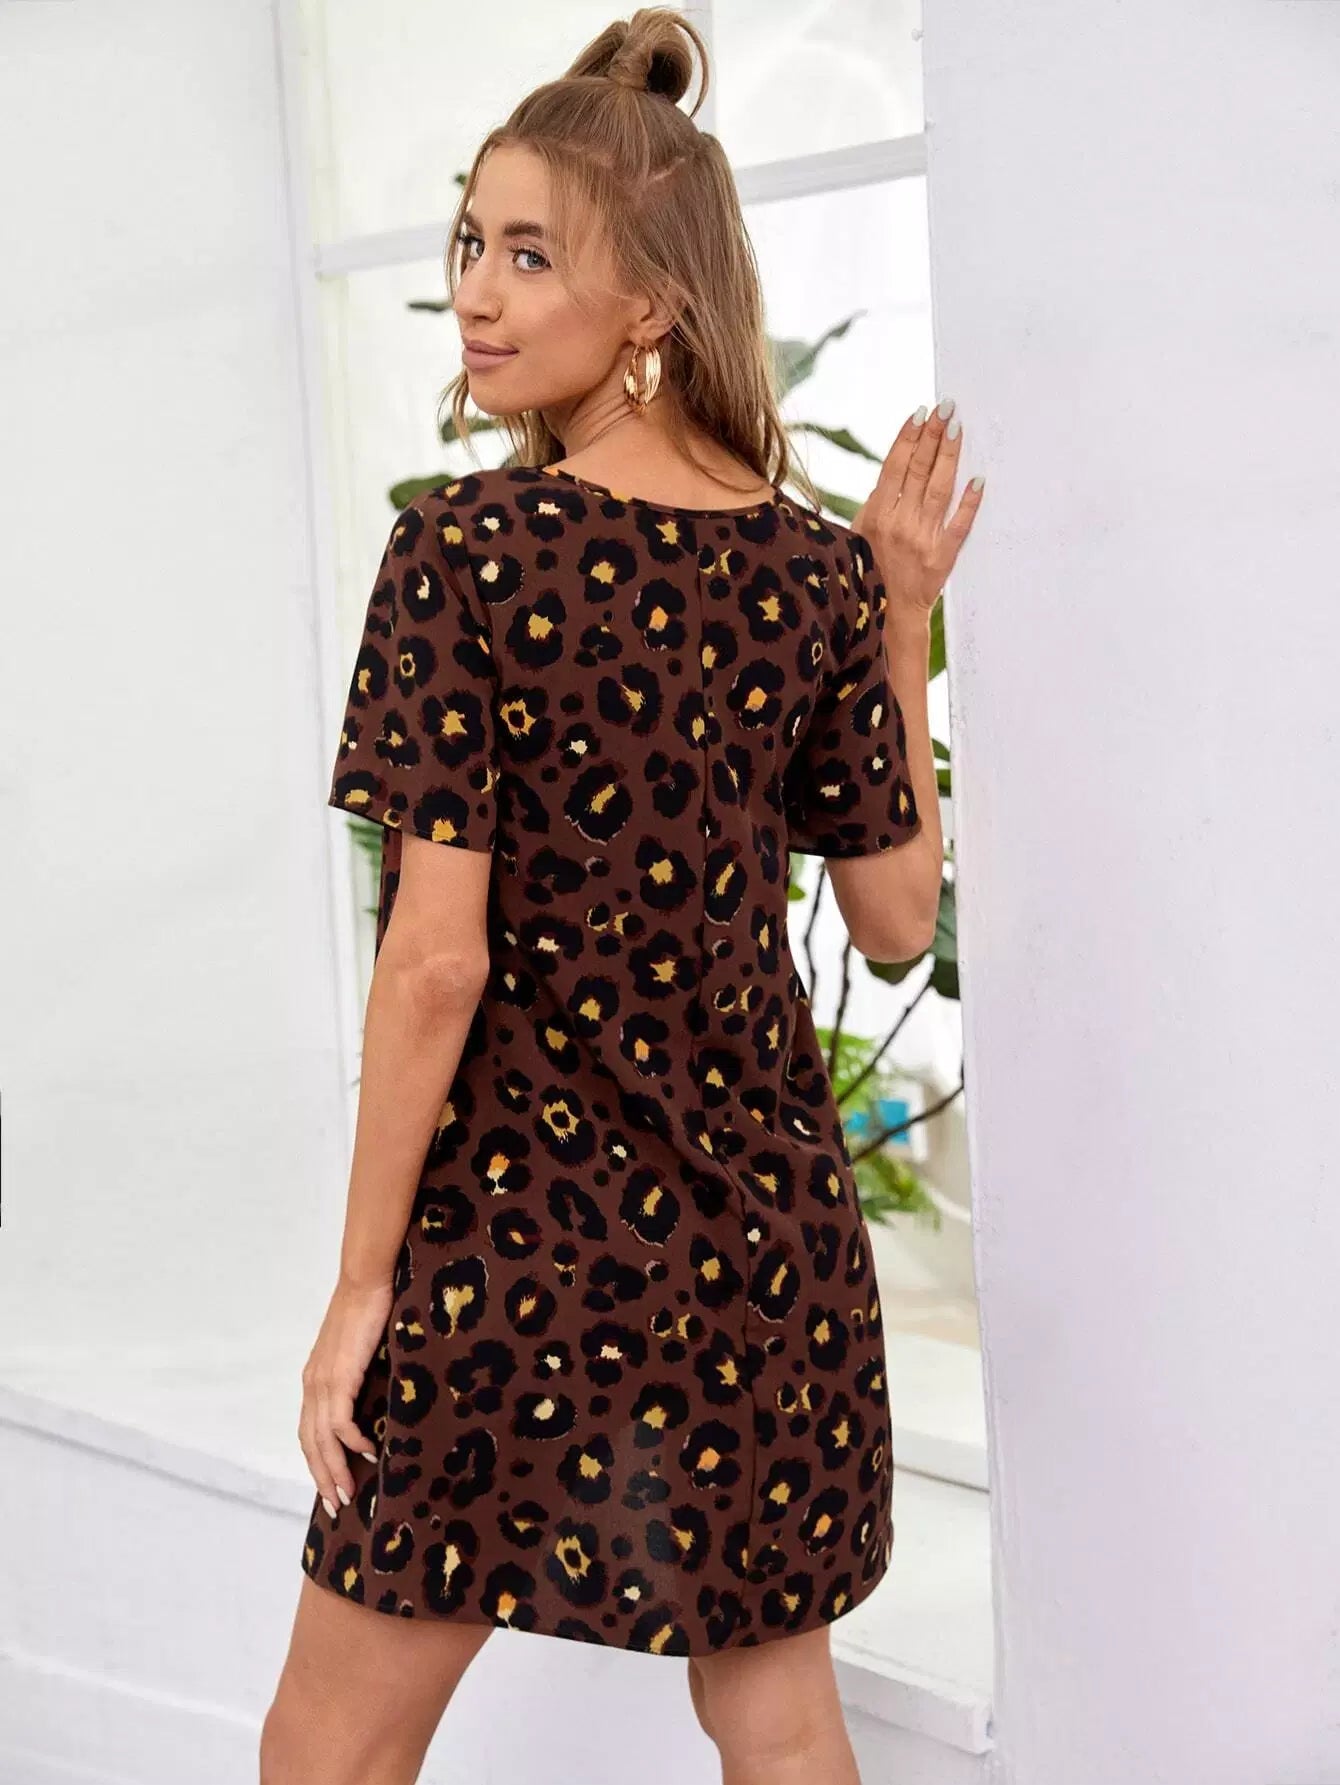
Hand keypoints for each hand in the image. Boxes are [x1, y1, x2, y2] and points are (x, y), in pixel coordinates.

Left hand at [298, 1276, 391, 1515]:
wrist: (366, 1280)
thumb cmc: (370, 1310)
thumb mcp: (360, 1351)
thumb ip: (359, 1376)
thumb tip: (376, 1403)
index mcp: (315, 1379)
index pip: (309, 1432)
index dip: (318, 1463)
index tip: (331, 1487)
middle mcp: (312, 1384)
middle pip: (309, 1443)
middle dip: (322, 1478)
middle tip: (337, 1506)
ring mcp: (322, 1381)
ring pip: (321, 1440)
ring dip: (334, 1470)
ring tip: (349, 1493)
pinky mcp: (337, 1377)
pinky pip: (340, 1422)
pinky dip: (351, 1442)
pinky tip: (368, 1451)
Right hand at [851, 399, 983, 618]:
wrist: (885, 615)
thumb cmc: (869, 571)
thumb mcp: (859, 535)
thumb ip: (876, 504)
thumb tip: (893, 469)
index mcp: (875, 516)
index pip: (894, 467)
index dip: (908, 438)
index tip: (920, 413)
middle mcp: (899, 524)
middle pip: (918, 470)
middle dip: (933, 435)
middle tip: (946, 408)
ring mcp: (922, 540)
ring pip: (938, 488)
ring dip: (949, 455)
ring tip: (957, 427)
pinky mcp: (942, 557)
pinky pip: (959, 524)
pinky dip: (969, 501)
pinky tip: (979, 478)